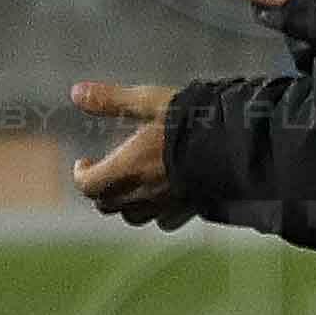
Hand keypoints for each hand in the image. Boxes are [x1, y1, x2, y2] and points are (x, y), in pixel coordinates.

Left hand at [69, 78, 188, 225]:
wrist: (240, 144)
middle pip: (107, 204)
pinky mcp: (190, 207)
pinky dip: (158, 213)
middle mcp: (144, 191)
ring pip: (133, 216)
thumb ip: (112, 100)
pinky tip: (165, 197)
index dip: (82, 174)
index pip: (88, 185)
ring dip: (126, 203)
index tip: (86, 160)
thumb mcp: (150, 101)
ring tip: (133, 185)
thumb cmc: (192, 120)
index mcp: (128, 167)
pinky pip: (165, 221)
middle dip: (101, 188)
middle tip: (106, 170)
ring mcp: (167, 203)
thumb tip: (76, 92)